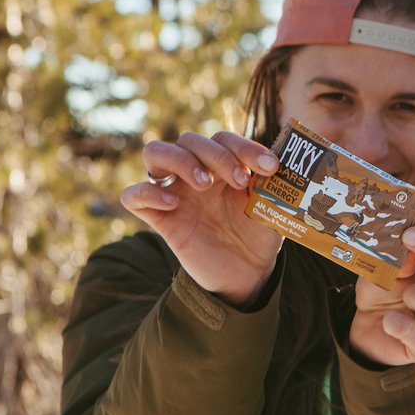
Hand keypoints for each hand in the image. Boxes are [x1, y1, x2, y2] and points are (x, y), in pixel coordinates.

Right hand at [120, 132, 282, 304]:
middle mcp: (196, 173)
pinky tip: (172, 203)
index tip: (269, 167)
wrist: (248, 274)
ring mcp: (176, 193)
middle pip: (190, 139)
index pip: (223, 139)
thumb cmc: (259, 235)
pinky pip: (134, 195)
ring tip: (204, 183)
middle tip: (239, 180)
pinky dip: (147, 192)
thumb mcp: (272, 208)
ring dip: (180, 160)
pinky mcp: (160, 218)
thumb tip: (280, 164)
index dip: (245, 147)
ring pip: (155, 152)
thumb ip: (272, 186)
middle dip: (216, 155)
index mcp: (223, 166)